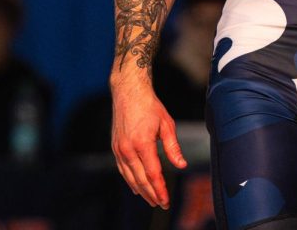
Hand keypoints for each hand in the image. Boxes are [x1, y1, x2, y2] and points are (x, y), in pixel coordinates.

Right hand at [111, 82, 186, 209]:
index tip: (166, 200)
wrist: (128, 92)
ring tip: (151, 200)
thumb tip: (181, 165)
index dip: (160, 189)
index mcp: (142, 143)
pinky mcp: (115, 147)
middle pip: (140, 179)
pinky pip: (122, 169)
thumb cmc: (150, 106)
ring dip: (140, 190)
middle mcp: (128, 149)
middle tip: (161, 204)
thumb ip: (173, 147)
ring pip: (129, 177)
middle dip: (151, 194)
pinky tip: (135, 187)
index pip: (153, 174)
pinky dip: (129, 180)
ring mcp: (119, 148)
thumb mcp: (166, 124)